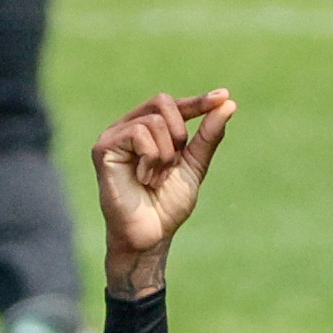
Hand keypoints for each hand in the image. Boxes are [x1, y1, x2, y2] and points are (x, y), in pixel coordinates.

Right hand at [91, 89, 235, 290]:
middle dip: (179, 134)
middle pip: (163, 102)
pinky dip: (150, 159)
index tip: (223, 96)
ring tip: (155, 179)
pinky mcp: (103, 148)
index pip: (173, 105)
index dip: (198, 101)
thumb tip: (229, 103)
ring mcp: (113, 136)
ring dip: (165, 155)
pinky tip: (143, 178)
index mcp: (147, 130)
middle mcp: (127, 128)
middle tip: (173, 165)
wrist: (150, 236)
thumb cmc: (167, 205)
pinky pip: (138, 133)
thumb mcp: (194, 165)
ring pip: (154, 122)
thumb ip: (208, 136)